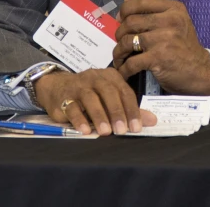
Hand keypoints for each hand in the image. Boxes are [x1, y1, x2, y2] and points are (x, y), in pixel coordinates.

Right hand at [34, 68, 156, 135]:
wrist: (57, 87)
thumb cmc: (90, 94)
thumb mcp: (110, 98)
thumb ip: (129, 109)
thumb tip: (152, 121)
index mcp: (111, 77)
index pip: (124, 92)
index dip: (131, 109)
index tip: (136, 127)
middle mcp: (96, 78)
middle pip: (108, 93)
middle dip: (116, 112)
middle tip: (122, 130)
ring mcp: (79, 86)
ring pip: (90, 99)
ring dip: (99, 116)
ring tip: (105, 132)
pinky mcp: (64, 98)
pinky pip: (72, 107)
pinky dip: (79, 119)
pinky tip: (85, 130)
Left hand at [112, 0, 209, 95]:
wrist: (200, 71)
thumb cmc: (184, 46)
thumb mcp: (173, 23)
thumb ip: (151, 11)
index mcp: (174, 9)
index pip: (142, 1)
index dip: (126, 9)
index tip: (121, 19)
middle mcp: (170, 21)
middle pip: (131, 21)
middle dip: (120, 33)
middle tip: (121, 42)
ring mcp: (164, 39)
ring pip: (127, 41)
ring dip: (119, 52)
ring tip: (120, 58)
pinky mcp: (159, 58)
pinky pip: (131, 62)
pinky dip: (123, 69)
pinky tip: (124, 71)